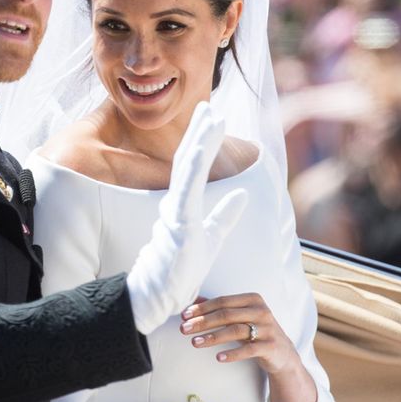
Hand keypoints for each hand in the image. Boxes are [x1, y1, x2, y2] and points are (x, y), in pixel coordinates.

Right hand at [126, 102, 248, 334]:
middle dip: (200, 131)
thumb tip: (241, 193)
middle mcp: (176, 203)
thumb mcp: (212, 238)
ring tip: (209, 117)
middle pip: (189, 159)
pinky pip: (186, 190)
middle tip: (208, 104)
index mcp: (184, 204)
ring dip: (199, 141)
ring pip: (187, 168)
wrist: (160, 297)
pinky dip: (194, 167)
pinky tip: (201, 148)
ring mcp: (176, 212)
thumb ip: (225, 215)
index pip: (194, 166)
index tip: (212, 116)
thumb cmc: (180, 270)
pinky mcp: (179, 225)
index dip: (203, 139)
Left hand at [180, 293, 319, 401]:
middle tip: (184, 329)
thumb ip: (220, 308)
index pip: (222, 301)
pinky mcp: (271, 346)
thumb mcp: (240, 318)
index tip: (184, 315)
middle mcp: (261, 311)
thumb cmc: (256, 331)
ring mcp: (268, 329)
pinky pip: (249, 350)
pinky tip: (218, 358)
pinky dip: (232, 353)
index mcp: (252, 299)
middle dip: (203, 322)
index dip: (202, 308)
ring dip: (212, 337)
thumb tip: (194, 301)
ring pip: (235, 331)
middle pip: (226, 315)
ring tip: (195, 343)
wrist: (283, 354)